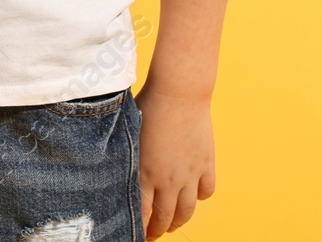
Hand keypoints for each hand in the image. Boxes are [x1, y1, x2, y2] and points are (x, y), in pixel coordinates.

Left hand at [136, 85, 214, 237]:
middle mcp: (169, 179)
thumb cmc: (147, 106)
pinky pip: (207, 190)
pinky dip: (200, 197)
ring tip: (172, 224)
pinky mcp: (206, 164)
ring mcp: (190, 173)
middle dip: (158, 230)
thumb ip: (126, 157)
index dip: (140, 227)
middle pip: (166, 217)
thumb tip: (114, 171)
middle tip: (152, 234)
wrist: (178, 93)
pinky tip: (193, 195)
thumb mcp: (128, 134)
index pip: (143, 213)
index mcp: (146, 172)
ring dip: (179, 221)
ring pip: (187, 210)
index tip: (135, 233)